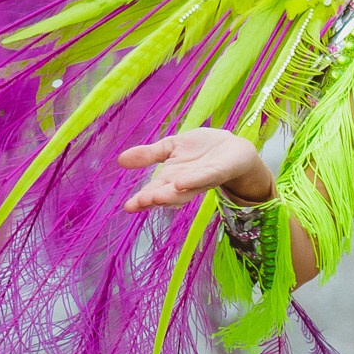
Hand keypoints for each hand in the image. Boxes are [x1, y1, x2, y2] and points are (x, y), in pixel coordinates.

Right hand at [119, 127, 272, 213]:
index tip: (128, 206)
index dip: (142, 199)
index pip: (155, 190)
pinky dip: (194, 180)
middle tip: (138, 203)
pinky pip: (206, 177)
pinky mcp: (219, 171)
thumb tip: (120, 160)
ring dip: (170, 194)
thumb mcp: (171, 147)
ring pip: (185, 190)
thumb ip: (149, 155)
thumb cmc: (201, 149)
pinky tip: (181, 182)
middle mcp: (186, 182)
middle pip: (168, 194)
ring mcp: (202, 178)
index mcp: (172, 177)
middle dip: (154, 199)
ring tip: (154, 197)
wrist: (233, 147)